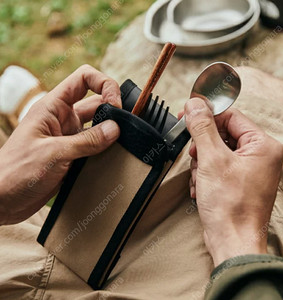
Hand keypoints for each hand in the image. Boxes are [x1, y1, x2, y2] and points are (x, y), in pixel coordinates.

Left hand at [0, 65, 120, 224]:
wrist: (3, 200)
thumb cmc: (16, 172)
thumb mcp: (53, 153)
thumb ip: (86, 141)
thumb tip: (115, 128)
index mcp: (53, 107)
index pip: (83, 79)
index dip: (104, 84)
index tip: (115, 105)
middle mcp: (63, 119)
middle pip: (96, 103)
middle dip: (113, 110)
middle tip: (126, 126)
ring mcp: (69, 137)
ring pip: (98, 126)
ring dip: (111, 131)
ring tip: (124, 142)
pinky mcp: (73, 155)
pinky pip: (96, 146)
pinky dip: (107, 149)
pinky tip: (115, 156)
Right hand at [185, 97, 282, 266]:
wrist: (232, 242)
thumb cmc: (230, 205)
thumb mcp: (212, 160)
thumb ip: (203, 128)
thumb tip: (195, 105)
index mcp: (262, 146)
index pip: (230, 117)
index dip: (206, 116)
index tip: (186, 116)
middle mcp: (259, 156)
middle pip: (222, 135)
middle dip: (203, 147)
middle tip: (195, 157)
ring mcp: (248, 170)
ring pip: (216, 152)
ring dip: (201, 164)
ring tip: (200, 180)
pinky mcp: (237, 182)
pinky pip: (217, 167)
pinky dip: (205, 175)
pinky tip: (201, 189)